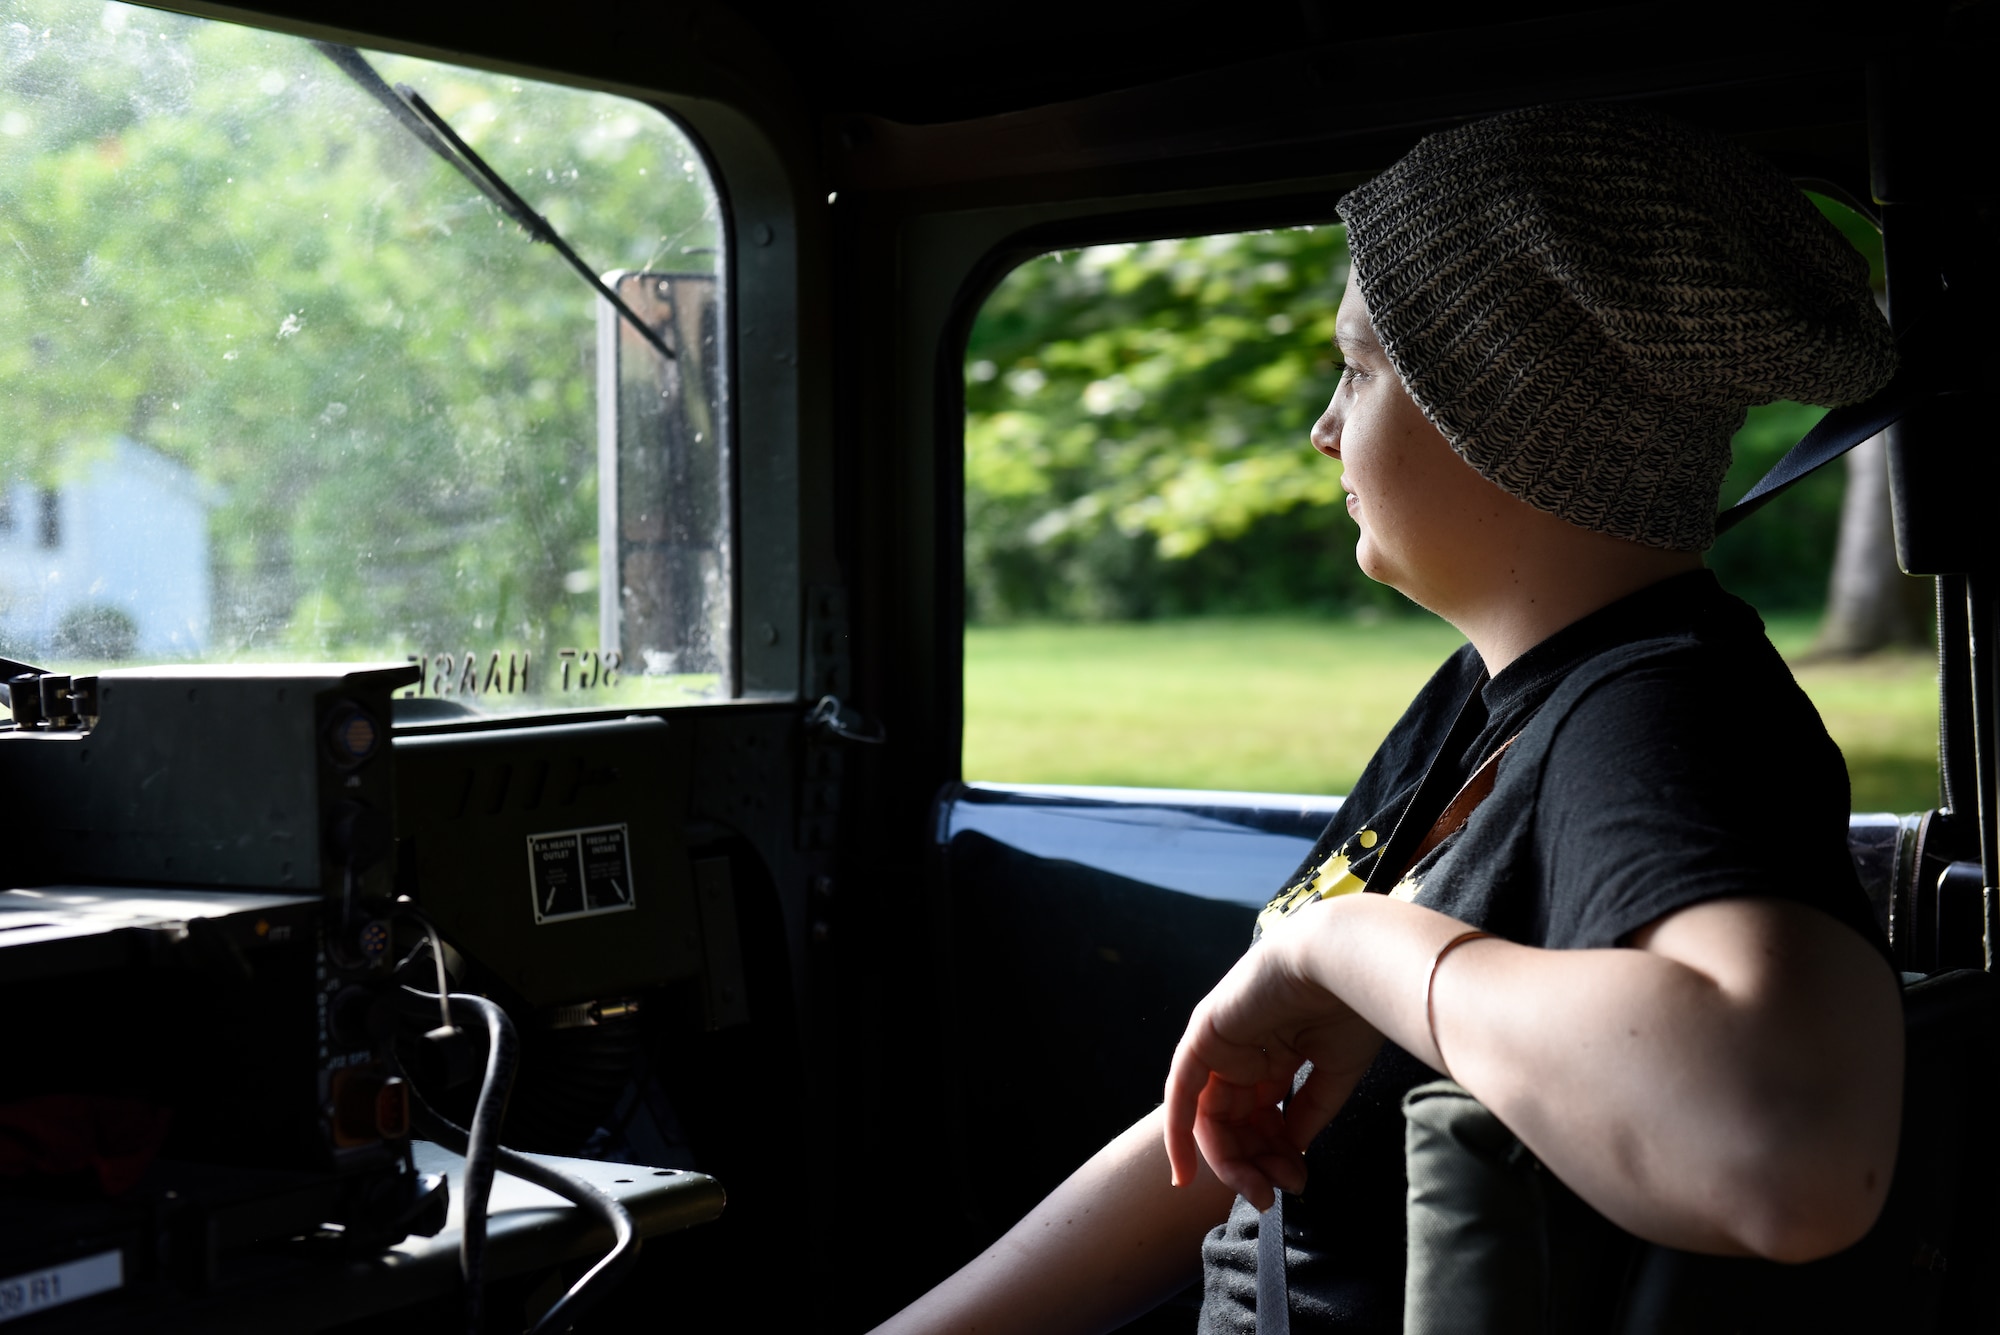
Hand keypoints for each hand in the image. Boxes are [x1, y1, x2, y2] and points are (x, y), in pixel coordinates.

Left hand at [1162, 906, 1383, 1209]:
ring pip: (1211, 1116)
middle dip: (1254, 1163)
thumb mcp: (1333, 1074)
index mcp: (1275, 1055)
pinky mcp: (1204, 1035)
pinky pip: (1182, 1091)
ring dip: (1230, 1160)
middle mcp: (1244, 1051)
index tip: (1297, 1181)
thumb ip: (1307, 1112)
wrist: (1346, 964)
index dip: (1277, 1153)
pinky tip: (1185, 1174)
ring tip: (1259, 1188)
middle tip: (1273, 1194)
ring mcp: (1221, 1043)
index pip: (1263, 1115)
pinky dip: (1179, 1133)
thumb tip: (1290, 1153)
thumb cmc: (1351, 1008)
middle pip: (1235, 1122)